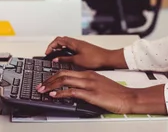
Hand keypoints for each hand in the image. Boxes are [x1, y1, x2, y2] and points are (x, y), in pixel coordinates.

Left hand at [36, 70, 166, 114]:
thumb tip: (75, 90)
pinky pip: (72, 91)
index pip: (67, 71)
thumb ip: (87, 85)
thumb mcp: (100, 84)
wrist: (127, 97)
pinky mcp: (91, 93)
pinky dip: (61, 92)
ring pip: (65, 80)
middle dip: (48, 79)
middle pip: (63, 73)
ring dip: (51, 85)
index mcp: (89, 73)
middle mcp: (87, 76)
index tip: (46, 81)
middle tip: (40, 86)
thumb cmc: (116, 93)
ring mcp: (89, 84)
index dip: (54, 76)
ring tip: (42, 90)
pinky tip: (55, 94)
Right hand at [45, 36, 126, 69]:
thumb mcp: (77, 61)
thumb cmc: (95, 59)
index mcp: (74, 43)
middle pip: (61, 40)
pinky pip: (71, 47)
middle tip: (50, 54)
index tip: (47, 53)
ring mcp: (80, 45)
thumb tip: (56, 59)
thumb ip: (65, 59)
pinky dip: (66, 51)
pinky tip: (66, 58)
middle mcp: (77, 42)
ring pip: (66, 44)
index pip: (58, 40)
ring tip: (56, 57)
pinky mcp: (83, 49)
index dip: (51, 46)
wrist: (107, 59)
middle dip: (54, 46)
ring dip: (60, 49)